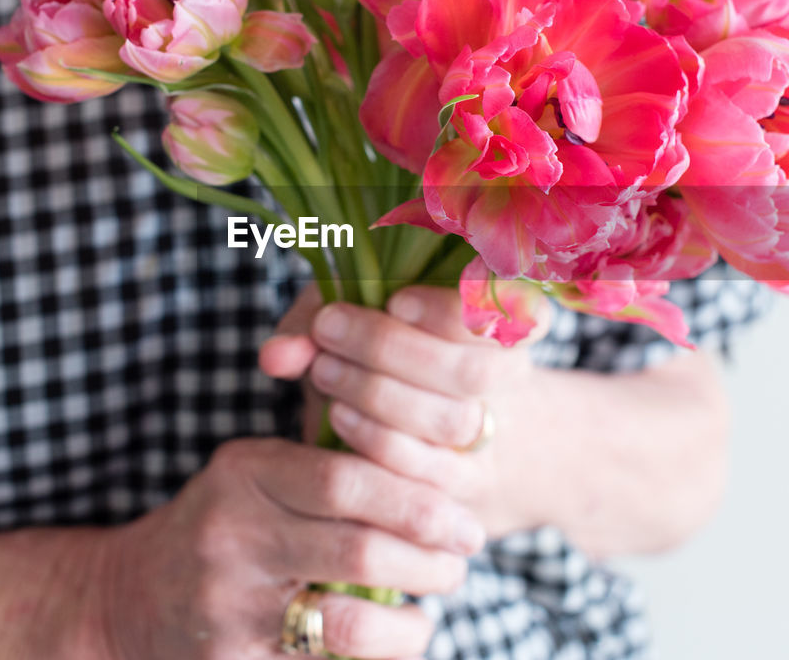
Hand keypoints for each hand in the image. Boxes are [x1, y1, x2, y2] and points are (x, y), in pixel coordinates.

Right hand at [92, 436, 484, 659]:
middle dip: (430, 560)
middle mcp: (233, 536)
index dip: (417, 498)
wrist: (130, 597)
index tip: (463, 515)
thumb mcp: (255, 474)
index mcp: (244, 473)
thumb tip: (437, 464)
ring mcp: (230, 606)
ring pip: (349, 624)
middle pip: (359, 550)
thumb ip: (326, 462)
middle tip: (462, 558)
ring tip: (428, 611)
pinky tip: (392, 641)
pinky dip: (375, 657)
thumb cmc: (223, 525)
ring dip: (410, 623)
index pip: (346, 478)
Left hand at [259, 286, 547, 538]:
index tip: (396, 301)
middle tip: (329, 330)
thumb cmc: (385, 355)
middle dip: (392, 349)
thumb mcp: (354, 317)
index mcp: (504, 322)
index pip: (511, 308)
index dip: (456, 308)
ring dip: (377, 396)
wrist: (429, 432)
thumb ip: (315, 321)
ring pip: (451, 423)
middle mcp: (511, 381)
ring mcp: (491, 438)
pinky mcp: (462, 487)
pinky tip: (339, 417)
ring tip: (323, 372)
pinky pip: (427, 472)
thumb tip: (277, 355)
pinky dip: (376, 441)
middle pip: (474, 371)